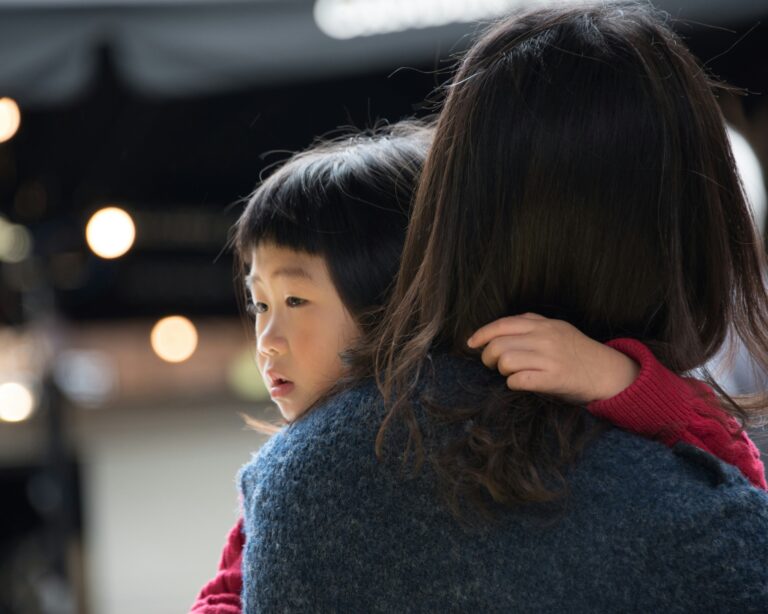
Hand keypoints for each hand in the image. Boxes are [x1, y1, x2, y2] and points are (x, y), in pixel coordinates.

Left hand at [467, 313, 639, 403]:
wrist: (609, 373)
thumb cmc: (578, 353)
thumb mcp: (558, 329)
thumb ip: (532, 325)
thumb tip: (499, 330)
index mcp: (544, 324)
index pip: (503, 324)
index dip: (482, 334)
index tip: (471, 343)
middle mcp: (545, 338)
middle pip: (498, 345)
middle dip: (488, 357)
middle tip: (493, 365)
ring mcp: (550, 358)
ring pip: (505, 361)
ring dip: (501, 371)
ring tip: (510, 374)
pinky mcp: (554, 379)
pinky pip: (519, 381)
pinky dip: (513, 384)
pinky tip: (520, 384)